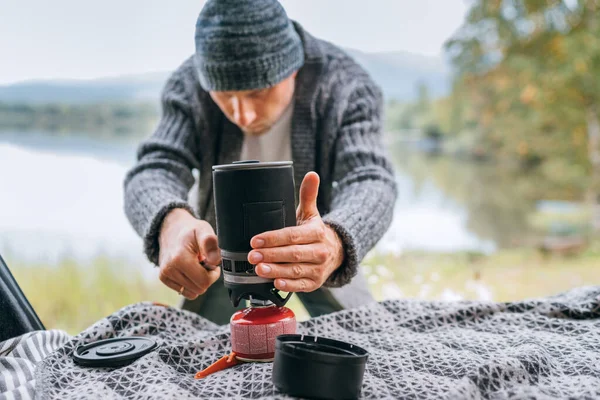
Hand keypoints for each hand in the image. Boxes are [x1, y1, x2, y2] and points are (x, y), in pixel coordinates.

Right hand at [157, 208, 220, 298]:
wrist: (172, 229)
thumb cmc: (190, 231)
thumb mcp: (203, 230)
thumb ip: (211, 243)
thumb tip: (215, 260)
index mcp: (180, 258)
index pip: (204, 281)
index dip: (214, 274)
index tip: (212, 262)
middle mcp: (169, 268)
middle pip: (199, 288)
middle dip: (206, 277)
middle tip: (204, 262)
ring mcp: (165, 275)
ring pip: (192, 293)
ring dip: (198, 281)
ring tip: (196, 265)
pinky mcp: (163, 278)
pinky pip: (184, 292)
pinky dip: (191, 284)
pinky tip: (189, 270)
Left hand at [249, 172, 344, 291]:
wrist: (336, 252)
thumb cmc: (315, 232)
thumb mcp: (312, 214)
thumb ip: (308, 195)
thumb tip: (311, 174)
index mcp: (317, 232)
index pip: (293, 235)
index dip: (274, 238)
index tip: (256, 240)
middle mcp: (320, 251)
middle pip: (293, 253)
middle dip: (271, 255)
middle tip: (252, 255)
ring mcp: (318, 269)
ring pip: (295, 270)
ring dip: (276, 271)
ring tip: (258, 269)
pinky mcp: (315, 283)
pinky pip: (301, 286)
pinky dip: (288, 286)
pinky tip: (275, 283)